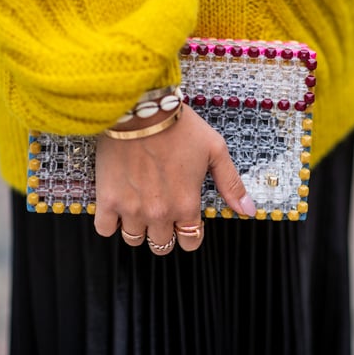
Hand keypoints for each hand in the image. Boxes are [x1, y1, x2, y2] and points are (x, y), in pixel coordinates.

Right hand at [93, 104, 256, 254]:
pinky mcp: (107, 199)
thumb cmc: (178, 126)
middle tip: (161, 212)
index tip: (184, 223)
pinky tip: (117, 207)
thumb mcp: (215, 150)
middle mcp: (159, 213)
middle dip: (164, 232)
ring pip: (134, 240)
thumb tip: (248, 211)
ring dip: (138, 229)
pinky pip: (105, 229)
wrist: (141, 109)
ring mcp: (131, 208)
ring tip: (139, 208)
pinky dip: (110, 223)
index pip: (190, 241)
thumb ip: (231, 184)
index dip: (189, 234)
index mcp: (186, 204)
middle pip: (161, 245)